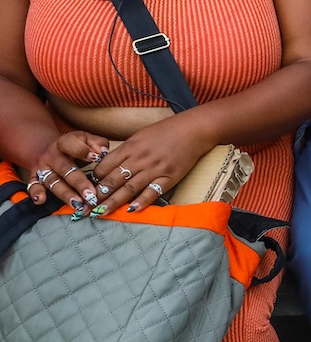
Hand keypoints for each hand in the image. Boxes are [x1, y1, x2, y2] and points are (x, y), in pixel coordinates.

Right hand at [25, 131, 110, 212]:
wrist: (47, 148)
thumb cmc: (75, 145)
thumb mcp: (86, 139)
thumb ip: (97, 143)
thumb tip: (103, 152)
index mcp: (65, 142)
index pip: (71, 144)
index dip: (83, 150)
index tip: (96, 158)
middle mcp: (52, 155)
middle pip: (65, 168)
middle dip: (79, 182)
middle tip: (91, 194)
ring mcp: (42, 167)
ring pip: (52, 180)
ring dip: (65, 193)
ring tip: (77, 204)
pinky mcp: (35, 177)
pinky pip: (33, 185)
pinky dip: (36, 193)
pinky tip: (40, 200)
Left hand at [90, 116, 215, 215]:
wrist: (194, 129)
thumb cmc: (166, 131)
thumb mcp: (140, 136)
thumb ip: (125, 151)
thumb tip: (110, 166)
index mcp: (130, 147)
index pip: (105, 167)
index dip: (94, 180)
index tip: (87, 190)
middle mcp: (140, 158)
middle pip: (113, 180)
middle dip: (97, 195)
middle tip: (85, 208)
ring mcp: (155, 168)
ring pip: (129, 188)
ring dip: (113, 202)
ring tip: (101, 212)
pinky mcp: (170, 176)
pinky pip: (153, 191)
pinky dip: (142, 201)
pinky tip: (132, 209)